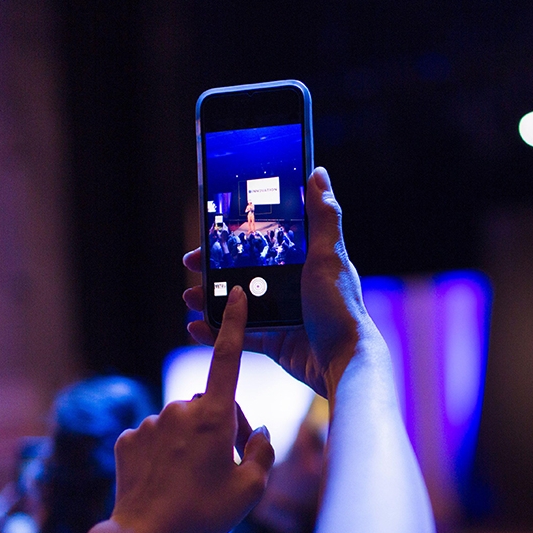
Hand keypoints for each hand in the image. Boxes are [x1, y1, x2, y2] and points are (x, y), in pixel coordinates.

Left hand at [110, 286, 274, 532]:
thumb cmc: (203, 517)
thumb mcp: (251, 489)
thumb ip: (262, 450)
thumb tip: (256, 431)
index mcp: (213, 416)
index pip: (227, 358)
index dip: (234, 324)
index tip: (235, 295)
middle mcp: (178, 410)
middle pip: (210, 404)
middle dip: (219, 426)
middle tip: (223, 469)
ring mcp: (149, 424)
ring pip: (181, 423)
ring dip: (190, 443)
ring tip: (191, 484)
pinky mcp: (127, 439)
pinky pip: (155, 438)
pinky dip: (163, 454)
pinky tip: (164, 483)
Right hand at [184, 167, 378, 397]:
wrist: (343, 361)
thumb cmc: (340, 307)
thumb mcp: (329, 256)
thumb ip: (323, 216)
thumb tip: (318, 172)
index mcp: (305, 262)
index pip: (265, 240)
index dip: (236, 234)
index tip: (210, 229)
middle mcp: (293, 286)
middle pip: (245, 270)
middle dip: (213, 267)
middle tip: (190, 262)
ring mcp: (283, 315)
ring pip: (237, 303)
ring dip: (209, 298)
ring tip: (189, 296)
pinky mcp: (276, 342)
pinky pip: (240, 335)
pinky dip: (216, 331)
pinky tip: (195, 328)